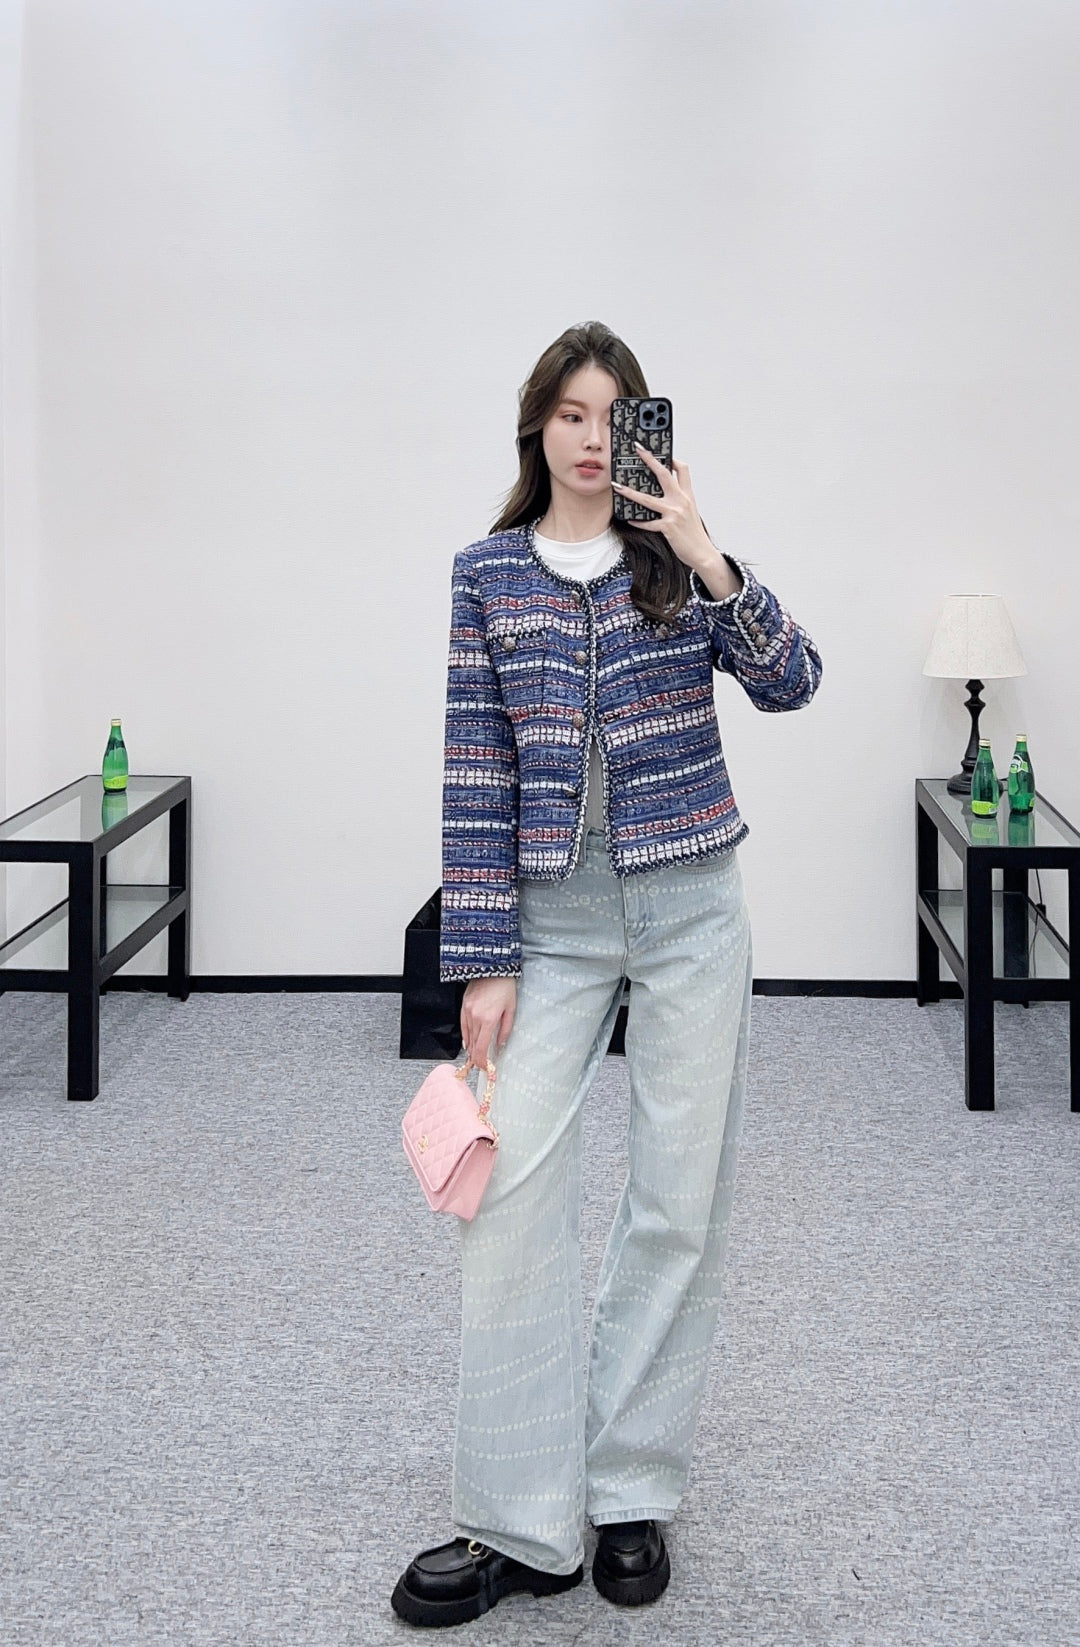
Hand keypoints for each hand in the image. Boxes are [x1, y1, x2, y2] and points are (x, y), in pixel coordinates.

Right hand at [461, 976, 516, 1069]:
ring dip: (471, 1048)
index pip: (481, 1048)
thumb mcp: (511, 1009)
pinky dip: (465, 1036)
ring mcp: (467, 1011)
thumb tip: (500, 1045)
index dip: (481, 1062)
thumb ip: (505, 1029)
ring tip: (475, 1056)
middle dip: (476, 1057)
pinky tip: (468, 1043)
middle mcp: (475, 1017)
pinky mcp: (464, 1006)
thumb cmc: (505, 987)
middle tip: (481, 1065)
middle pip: (473, 1044)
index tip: (485, 1068)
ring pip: (467, 1036)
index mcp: (488, 1020)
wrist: (492, 968)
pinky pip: (463, 1025)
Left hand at [611, 441, 713, 569]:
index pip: (682, 470)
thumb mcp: (691, 512)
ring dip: (630, 492)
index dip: (672, 459)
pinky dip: (638, 521)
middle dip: (650, 460)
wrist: (702, 553)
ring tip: (618, 486)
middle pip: (664, 475)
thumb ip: (679, 500)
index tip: (662, 453)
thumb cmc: (694, 534)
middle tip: (639, 450)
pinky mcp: (667, 527)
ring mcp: (674, 513)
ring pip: (648, 499)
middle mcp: (681, 501)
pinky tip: (630, 519)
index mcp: (687, 495)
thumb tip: (666, 493)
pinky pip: (648, 522)